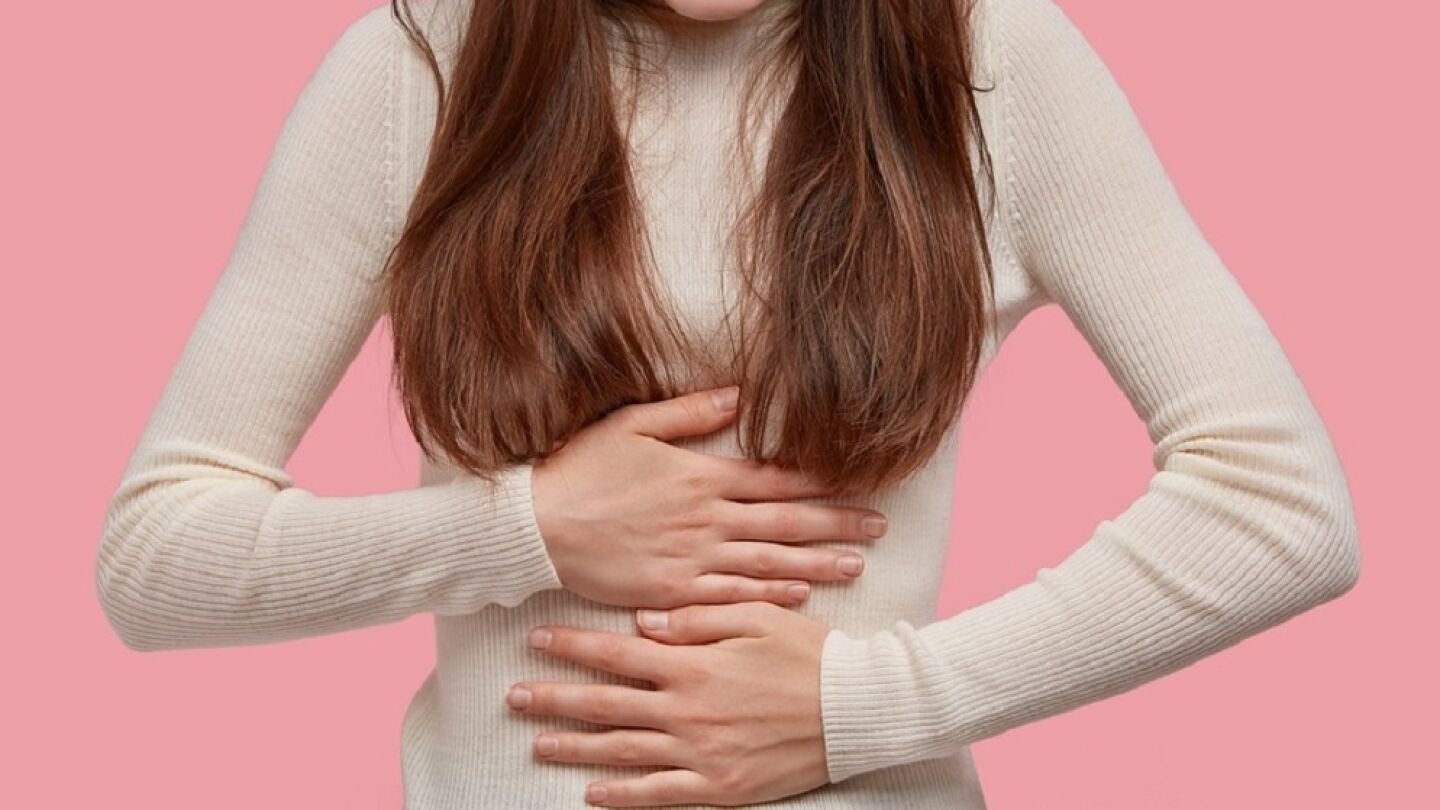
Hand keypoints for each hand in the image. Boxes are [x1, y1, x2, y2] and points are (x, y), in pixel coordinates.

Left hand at [506, 601, 832, 806]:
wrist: (856, 709)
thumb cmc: (810, 654)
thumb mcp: (757, 617)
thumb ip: (698, 618)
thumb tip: (644, 624)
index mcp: (694, 664)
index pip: (618, 654)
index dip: (573, 647)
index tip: (536, 641)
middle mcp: (687, 710)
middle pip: (606, 704)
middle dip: (555, 698)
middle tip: (514, 696)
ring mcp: (699, 752)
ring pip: (621, 750)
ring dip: (574, 747)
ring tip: (535, 743)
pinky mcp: (717, 785)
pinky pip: (658, 795)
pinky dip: (622, 796)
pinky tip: (592, 793)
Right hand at [531, 385, 887, 608]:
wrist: (535, 526)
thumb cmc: (579, 470)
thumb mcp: (632, 425)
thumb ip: (688, 412)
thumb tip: (739, 394)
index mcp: (699, 475)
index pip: (774, 476)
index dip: (821, 479)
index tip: (859, 480)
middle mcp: (705, 517)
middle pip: (785, 520)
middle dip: (836, 523)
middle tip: (880, 527)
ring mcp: (691, 557)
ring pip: (768, 560)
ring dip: (817, 562)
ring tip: (858, 564)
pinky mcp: (672, 590)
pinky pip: (731, 594)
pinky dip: (768, 594)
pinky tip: (800, 595)